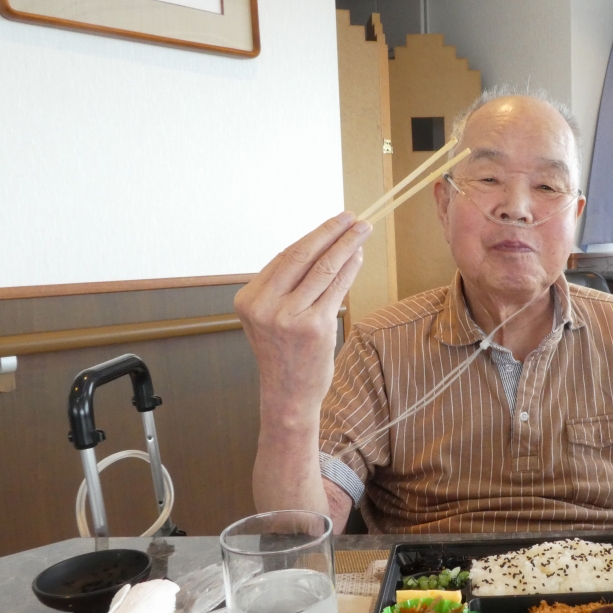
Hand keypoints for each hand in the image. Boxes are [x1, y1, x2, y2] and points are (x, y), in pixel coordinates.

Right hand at [234, 213, 372, 417]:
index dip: (313, 237)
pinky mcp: (315, 327)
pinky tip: (359, 256)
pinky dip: (350, 268)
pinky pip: (336, 288)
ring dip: (347, 245)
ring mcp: (289, 317)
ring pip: (323, 268)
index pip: (284, 257)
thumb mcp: (271, 318)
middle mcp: (265, 306)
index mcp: (249, 299)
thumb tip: (323, 247)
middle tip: (352, 217)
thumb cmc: (284, 355)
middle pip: (302, 256)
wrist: (288, 395)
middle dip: (331, 232)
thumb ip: (287, 287)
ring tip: (362, 230)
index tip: (332, 223)